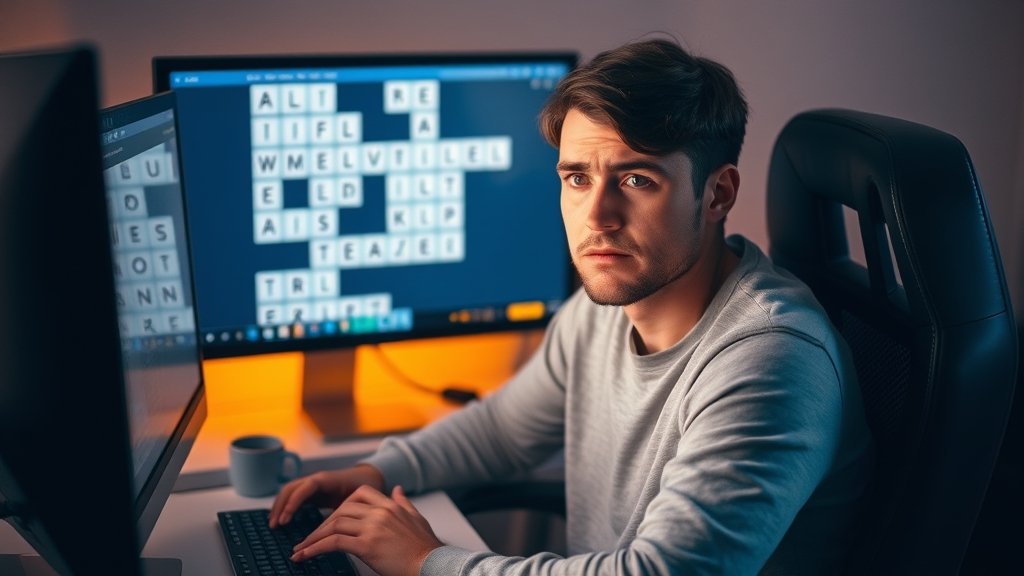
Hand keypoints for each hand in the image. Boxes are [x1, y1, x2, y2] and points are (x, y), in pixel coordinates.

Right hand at [268, 464, 383, 527]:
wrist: (368, 477)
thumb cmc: (364, 486)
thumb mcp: (355, 497)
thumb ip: (344, 508)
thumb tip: (332, 527)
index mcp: (325, 480)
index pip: (303, 488)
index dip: (293, 503)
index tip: (285, 519)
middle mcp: (315, 480)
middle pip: (290, 489)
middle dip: (280, 506)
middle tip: (275, 525)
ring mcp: (311, 485)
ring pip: (289, 493)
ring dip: (279, 507)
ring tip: (274, 524)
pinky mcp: (311, 492)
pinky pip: (294, 497)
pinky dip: (285, 507)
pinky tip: (282, 520)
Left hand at [291, 485, 442, 575]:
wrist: (433, 564)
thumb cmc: (425, 547)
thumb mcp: (416, 518)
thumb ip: (404, 503)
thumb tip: (398, 489)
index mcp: (390, 505)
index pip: (359, 494)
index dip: (342, 505)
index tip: (333, 519)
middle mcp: (379, 512)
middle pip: (342, 509)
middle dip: (323, 523)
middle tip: (311, 537)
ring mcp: (372, 528)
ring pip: (334, 525)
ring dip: (314, 537)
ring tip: (301, 550)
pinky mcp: (366, 545)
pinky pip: (333, 542)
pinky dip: (315, 548)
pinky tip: (305, 556)